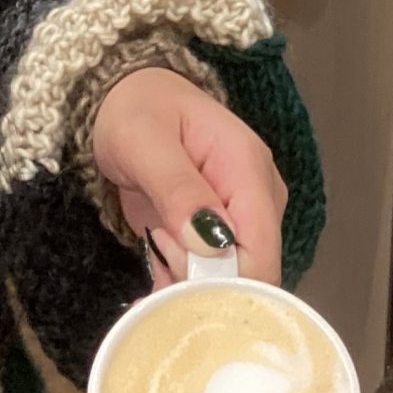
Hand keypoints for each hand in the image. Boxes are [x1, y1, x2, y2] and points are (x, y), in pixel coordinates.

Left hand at [89, 68, 288, 288]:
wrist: (130, 100)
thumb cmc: (137, 111)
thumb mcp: (144, 141)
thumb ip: (177, 189)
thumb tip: (210, 245)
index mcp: (248, 169)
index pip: (261, 250)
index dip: (223, 279)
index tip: (174, 265)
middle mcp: (258, 200)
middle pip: (248, 274)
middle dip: (199, 282)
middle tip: (159, 246)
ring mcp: (242, 220)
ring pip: (228, 285)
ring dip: (185, 288)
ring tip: (153, 251)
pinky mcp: (221, 237)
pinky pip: (210, 283)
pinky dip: (179, 292)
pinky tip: (152, 286)